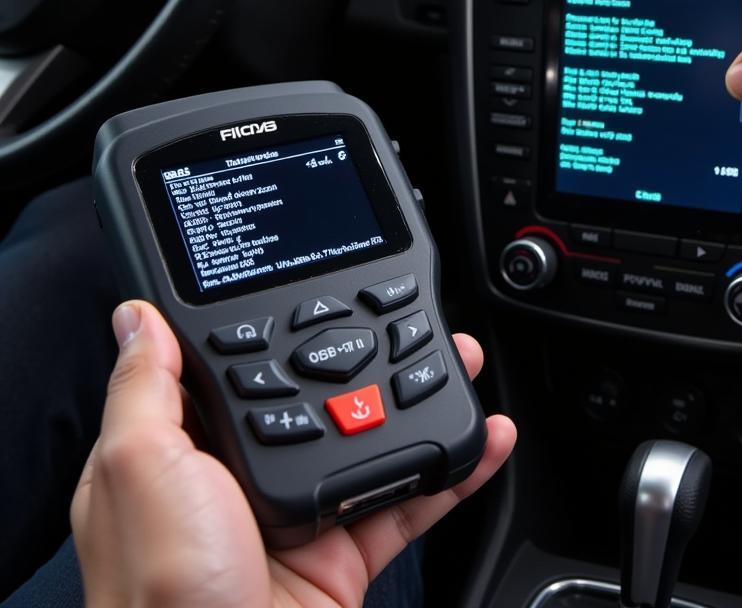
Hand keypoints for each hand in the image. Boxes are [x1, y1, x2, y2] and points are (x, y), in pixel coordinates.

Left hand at [71, 301, 515, 607]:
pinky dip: (454, 469)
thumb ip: (145, 392)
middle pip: (317, 395)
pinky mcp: (346, 552)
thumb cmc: (167, 596)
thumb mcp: (139, 472)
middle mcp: (240, 482)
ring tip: (459, 361)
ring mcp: (300, 515)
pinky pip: (411, 498)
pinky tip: (483, 440)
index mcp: (184, 454)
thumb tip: (136, 317)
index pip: (235, 368)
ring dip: (421, 397)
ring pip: (372, 437)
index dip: (278, 325)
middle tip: (412, 318)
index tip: (321, 288)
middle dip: (369, 353)